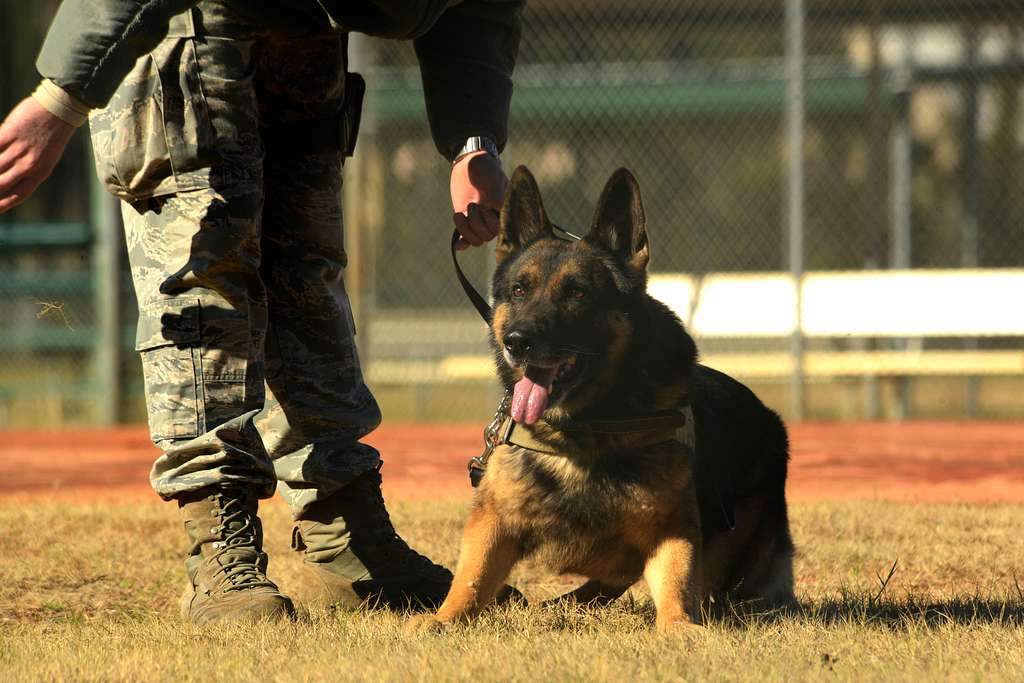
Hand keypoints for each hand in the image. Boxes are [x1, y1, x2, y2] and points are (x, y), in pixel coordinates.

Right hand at [0, 96, 76, 212]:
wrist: (59, 110)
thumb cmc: (52, 134)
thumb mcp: (46, 158)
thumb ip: (28, 169)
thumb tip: (8, 175)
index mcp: (40, 174)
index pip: (18, 196)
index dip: (2, 205)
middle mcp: (29, 165)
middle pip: (1, 185)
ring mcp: (19, 150)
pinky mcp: (10, 134)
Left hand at [450, 150, 507, 250]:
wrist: (469, 163)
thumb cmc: (485, 168)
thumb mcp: (493, 179)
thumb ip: (497, 195)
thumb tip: (499, 210)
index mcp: (505, 210)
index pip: (503, 228)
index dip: (493, 223)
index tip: (486, 207)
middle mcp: (494, 218)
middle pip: (488, 236)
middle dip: (477, 223)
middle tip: (473, 204)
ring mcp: (480, 220)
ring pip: (477, 240)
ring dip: (467, 230)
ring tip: (461, 213)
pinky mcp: (467, 220)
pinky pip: (466, 239)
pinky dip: (462, 243)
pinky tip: (458, 244)